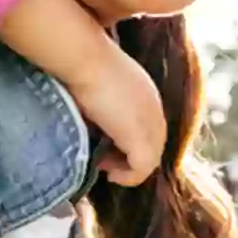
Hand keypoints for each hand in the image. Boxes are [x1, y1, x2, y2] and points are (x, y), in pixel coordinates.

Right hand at [63, 45, 166, 186]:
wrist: (85, 59)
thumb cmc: (83, 67)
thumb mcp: (99, 88)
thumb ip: (105, 108)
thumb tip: (94, 124)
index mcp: (147, 94)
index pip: (148, 126)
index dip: (128, 140)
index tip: (104, 143)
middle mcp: (155, 109)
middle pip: (152, 144)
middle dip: (129, 156)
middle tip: (104, 159)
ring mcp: (151, 125)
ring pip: (149, 158)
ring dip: (127, 167)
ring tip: (104, 165)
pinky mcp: (141, 140)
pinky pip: (142, 170)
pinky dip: (128, 177)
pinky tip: (111, 175)